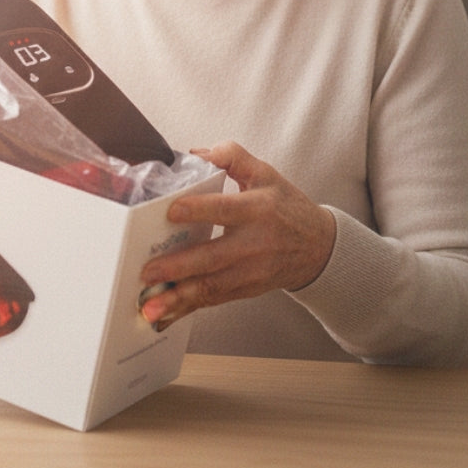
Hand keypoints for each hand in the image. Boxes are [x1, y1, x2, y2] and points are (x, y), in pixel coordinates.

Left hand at [139, 142, 335, 330]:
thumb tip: (194, 153)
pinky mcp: (245, 290)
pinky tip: (165, 314)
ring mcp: (250, 272)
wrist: (319, 247)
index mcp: (258, 209)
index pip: (226, 209)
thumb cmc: (286, 207)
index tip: (171, 212)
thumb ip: (231, 156)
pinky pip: (213, 301)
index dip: (199, 209)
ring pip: (211, 287)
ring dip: (179, 298)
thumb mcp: (265, 173)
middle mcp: (254, 244)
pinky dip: (187, 308)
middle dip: (179, 266)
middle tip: (148, 271)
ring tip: (150, 306)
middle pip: (213, 257)